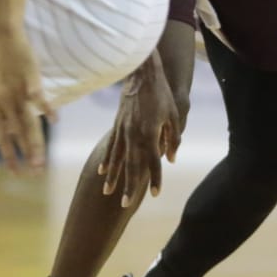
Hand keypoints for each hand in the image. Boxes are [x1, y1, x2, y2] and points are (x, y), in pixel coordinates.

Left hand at [0, 29, 49, 174]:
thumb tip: (6, 130)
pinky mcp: (29, 77)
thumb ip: (1, 109)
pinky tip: (54, 120)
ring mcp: (17, 90)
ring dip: (35, 142)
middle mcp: (5, 102)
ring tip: (41, 160)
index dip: (9, 156)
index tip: (15, 173)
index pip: (1, 137)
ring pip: (28, 122)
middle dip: (26, 155)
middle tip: (34, 174)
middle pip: (17, 134)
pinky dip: (47, 108)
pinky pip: (39, 97)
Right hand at [99, 51, 180, 206]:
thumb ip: (173, 139)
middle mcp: (134, 135)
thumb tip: (171, 159)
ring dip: (114, 177)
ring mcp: (123, 130)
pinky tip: (103, 171)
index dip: (156, 178)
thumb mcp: (173, 115)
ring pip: (117, 159)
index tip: (156, 194)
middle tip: (126, 204)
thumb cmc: (161, 93)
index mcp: (150, 133)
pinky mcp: (116, 124)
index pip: (154, 162)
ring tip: (108, 193)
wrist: (141, 72)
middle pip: (132, 166)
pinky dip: (107, 160)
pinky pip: (111, 146)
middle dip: (129, 186)